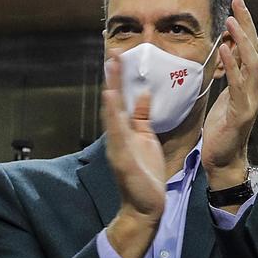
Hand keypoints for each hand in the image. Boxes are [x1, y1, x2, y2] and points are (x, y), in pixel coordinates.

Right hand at [100, 52, 164, 257]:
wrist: (146, 205)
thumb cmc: (146, 173)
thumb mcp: (146, 138)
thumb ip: (142, 117)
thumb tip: (143, 93)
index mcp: (125, 130)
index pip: (122, 99)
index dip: (121, 78)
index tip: (121, 56)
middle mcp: (118, 135)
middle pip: (114, 101)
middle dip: (114, 78)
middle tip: (114, 52)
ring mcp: (118, 146)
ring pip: (112, 114)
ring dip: (111, 91)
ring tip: (111, 69)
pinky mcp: (122, 158)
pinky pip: (117, 134)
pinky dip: (113, 116)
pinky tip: (111, 99)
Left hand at [201, 0, 257, 190]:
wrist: (224, 160)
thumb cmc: (223, 128)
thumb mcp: (225, 94)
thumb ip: (229, 73)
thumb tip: (226, 47)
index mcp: (252, 82)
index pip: (252, 47)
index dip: (247, 25)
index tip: (238, 4)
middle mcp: (256, 88)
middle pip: (255, 50)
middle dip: (248, 25)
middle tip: (239, 2)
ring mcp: (251, 100)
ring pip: (252, 64)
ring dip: (242, 42)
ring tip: (232, 23)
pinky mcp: (242, 113)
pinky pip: (238, 85)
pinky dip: (232, 66)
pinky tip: (224, 51)